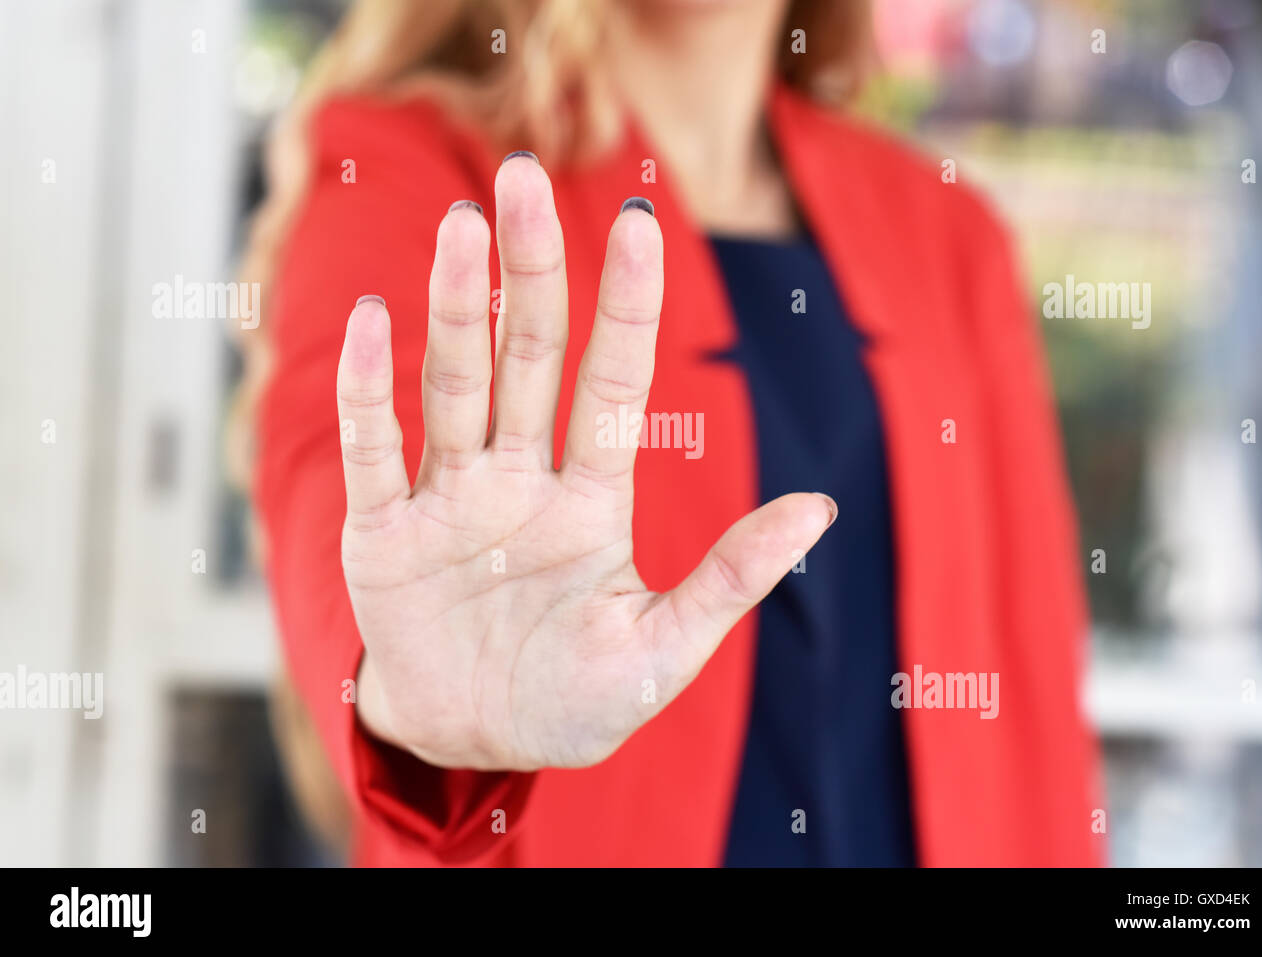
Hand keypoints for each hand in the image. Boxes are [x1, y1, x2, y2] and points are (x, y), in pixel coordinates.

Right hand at [338, 154, 835, 770]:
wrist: (476, 748)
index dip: (627, 306)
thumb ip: (731, 579)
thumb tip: (821, 507)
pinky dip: (370, 391)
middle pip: (528, 357)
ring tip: (465, 225)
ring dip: (458, 307)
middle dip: (531, 271)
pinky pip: (374, 451)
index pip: (613, 384)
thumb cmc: (575, 702)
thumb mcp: (663, 653)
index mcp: (591, 501)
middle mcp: (520, 481)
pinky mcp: (382, 537)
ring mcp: (450, 501)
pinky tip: (376, 320)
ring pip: (455, 384)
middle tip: (525, 177)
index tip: (642, 224)